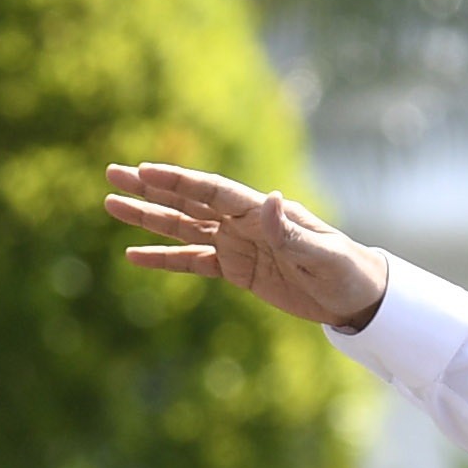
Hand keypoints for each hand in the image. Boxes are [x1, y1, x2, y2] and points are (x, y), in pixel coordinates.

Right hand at [105, 162, 391, 330]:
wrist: (357, 296)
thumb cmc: (345, 269)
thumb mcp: (320, 253)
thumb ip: (289, 231)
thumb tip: (270, 198)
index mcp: (261, 212)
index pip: (211, 191)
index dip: (177, 181)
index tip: (144, 170)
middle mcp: (243, 222)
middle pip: (187, 201)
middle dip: (149, 188)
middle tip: (112, 174)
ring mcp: (237, 245)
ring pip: (183, 227)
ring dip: (148, 217)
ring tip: (110, 205)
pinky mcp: (237, 271)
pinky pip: (193, 263)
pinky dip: (164, 259)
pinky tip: (133, 256)